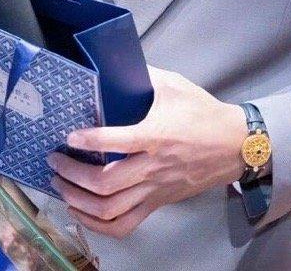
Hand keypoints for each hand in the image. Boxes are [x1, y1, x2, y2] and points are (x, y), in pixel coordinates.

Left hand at [51, 67, 246, 238]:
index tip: (69, 136)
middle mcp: (153, 166)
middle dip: (72, 174)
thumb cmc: (204, 114)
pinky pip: (124, 225)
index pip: (116, 141)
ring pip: (109, 208)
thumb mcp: (176, 86)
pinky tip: (80, 212)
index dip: (88, 139)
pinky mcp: (158, 203)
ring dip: (78, 200)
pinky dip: (98, 225)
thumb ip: (146, 77)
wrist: (235, 145)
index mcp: (156, 135)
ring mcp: (155, 189)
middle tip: (55, 161)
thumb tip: (118, 65)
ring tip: (61, 186)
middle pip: (105, 182)